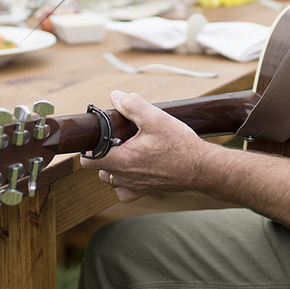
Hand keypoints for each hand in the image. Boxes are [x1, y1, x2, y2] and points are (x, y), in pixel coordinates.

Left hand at [80, 90, 205, 200]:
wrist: (202, 168)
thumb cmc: (180, 145)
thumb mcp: (156, 118)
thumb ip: (133, 105)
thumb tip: (116, 96)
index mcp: (121, 160)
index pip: (87, 159)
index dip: (89, 145)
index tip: (100, 133)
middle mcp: (124, 178)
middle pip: (98, 167)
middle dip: (103, 151)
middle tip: (118, 137)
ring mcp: (133, 187)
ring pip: (110, 178)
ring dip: (113, 164)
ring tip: (128, 149)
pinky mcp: (144, 192)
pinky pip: (124, 189)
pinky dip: (124, 179)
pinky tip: (135, 166)